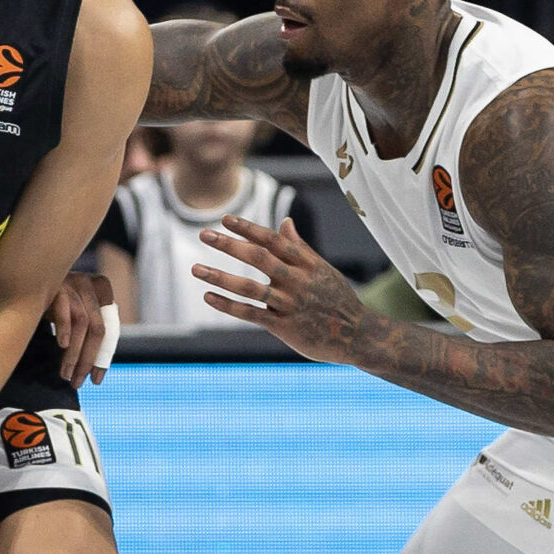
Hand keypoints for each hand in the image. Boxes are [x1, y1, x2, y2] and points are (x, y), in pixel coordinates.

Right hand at [45, 270, 116, 386]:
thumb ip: (88, 332)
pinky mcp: (56, 284)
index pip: (109, 330)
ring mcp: (73, 281)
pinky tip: (62, 346)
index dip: (103, 358)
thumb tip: (95, 372)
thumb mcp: (75, 314)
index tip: (95, 380)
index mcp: (102, 289)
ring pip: (83, 323)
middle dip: (88, 360)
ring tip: (65, 374)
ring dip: (74, 354)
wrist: (25, 279)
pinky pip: (65, 310)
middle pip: (98, 329)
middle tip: (77, 381)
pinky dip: (64, 329)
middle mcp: (90, 284)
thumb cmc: (51, 302)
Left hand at [193, 214, 365, 363]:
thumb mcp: (322, 270)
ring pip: (250, 288)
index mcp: (307, 264)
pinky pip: (251, 314)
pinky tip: (208, 296)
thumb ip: (300, 248)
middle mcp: (297, 281)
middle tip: (204, 234)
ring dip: (220, 277)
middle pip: (259, 258)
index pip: (273, 240)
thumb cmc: (337, 300)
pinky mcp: (284, 326)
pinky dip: (228, 305)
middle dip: (230, 245)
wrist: (357, 335)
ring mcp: (290, 304)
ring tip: (196, 269)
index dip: (248, 229)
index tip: (225, 219)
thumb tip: (285, 222)